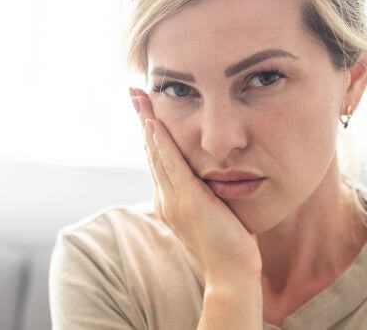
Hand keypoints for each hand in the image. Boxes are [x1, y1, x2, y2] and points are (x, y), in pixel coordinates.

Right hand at [129, 88, 261, 283]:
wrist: (232, 274)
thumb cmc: (229, 245)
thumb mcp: (214, 212)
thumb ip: (206, 194)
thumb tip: (212, 176)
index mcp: (170, 201)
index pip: (158, 160)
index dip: (150, 133)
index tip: (146, 108)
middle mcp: (166, 200)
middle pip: (151, 152)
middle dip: (143, 119)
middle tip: (135, 92)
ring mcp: (174, 201)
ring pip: (157, 155)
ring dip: (147, 123)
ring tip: (140, 98)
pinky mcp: (188, 202)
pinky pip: (172, 167)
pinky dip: (162, 144)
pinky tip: (155, 124)